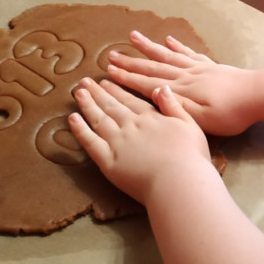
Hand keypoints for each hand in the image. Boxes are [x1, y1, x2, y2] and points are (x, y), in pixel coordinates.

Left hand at [68, 77, 211, 203]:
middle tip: (85, 82)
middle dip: (98, 93)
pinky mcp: (108, 162)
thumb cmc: (191, 157)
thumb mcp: (190, 124)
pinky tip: (72, 119)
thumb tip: (162, 87)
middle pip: (112, 106)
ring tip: (77, 93)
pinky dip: (80, 129)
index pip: (130, 100)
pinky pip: (90, 142)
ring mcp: (117, 143)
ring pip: (98, 119)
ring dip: (87, 104)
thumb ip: (173, 105)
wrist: (178, 182)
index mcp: (151, 118)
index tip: (106, 81)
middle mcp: (131, 126)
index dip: (117, 90)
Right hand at [104, 31, 260, 136]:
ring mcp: (198, 68)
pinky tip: (168, 39)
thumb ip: (176, 107)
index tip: (108, 72)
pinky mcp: (210, 66)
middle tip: (111, 55)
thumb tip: (152, 94)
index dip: (127, 78)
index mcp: (180, 91)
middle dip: (130, 62)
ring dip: (149, 47)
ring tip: (133, 36)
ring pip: (168, 55)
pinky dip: (177, 46)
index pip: (147, 83)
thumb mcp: (201, 119)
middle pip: (153, 67)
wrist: (257, 96)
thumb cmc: (230, 114)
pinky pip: (189, 53)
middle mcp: (185, 75)